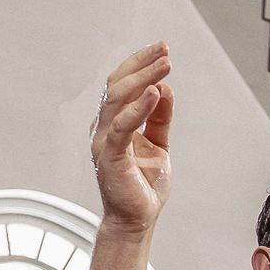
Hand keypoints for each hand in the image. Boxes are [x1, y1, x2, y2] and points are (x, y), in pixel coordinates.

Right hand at [90, 43, 174, 235]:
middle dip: (142, 63)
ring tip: (165, 65)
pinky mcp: (109, 154)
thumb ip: (159, 118)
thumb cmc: (143, 184)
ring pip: (118, 98)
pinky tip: (155, 93)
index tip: (162, 50)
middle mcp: (104, 126)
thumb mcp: (158, 144)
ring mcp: (104, 139)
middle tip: (165, 50)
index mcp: (114, 122)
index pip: (122, 84)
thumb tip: (165, 88)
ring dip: (142, 78)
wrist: (137, 219)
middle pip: (118, 84)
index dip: (140, 64)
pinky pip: (122, 125)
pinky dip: (139, 107)